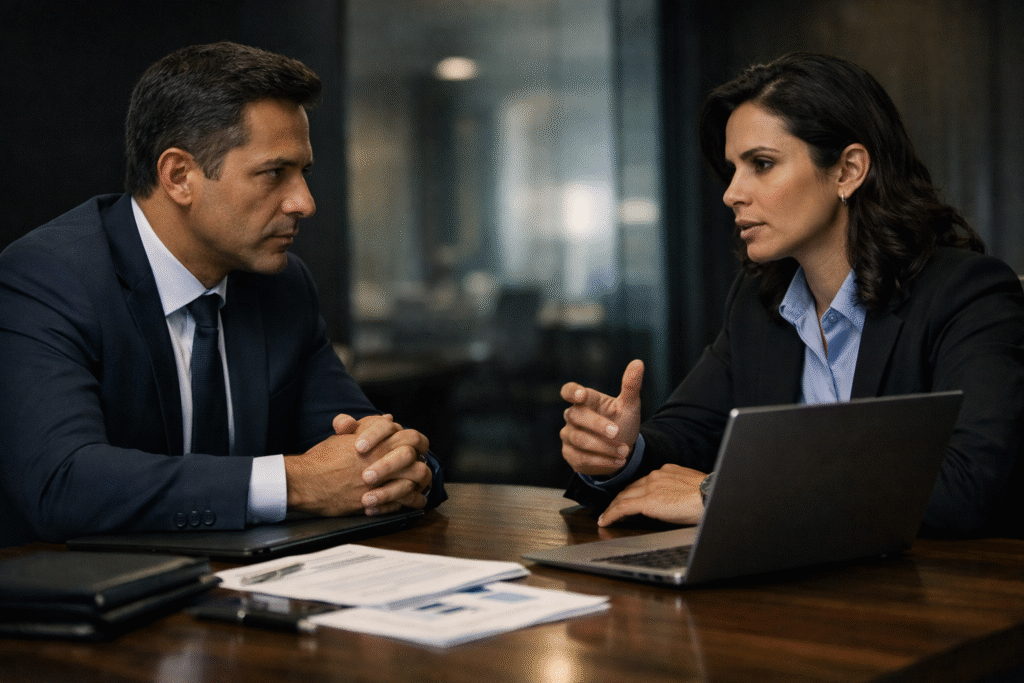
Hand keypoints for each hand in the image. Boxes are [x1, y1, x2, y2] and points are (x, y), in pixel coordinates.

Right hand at [285, 414, 431, 516]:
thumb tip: (387, 419)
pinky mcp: (375, 502)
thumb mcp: (344, 436)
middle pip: (418, 461)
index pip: (412, 438)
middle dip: (421, 464)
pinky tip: (409, 502)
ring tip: (419, 488)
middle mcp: (382, 462)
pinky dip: (409, 502)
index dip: (417, 443)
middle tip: (420, 469)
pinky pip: (402, 503)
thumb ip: (367, 427)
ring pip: (415, 481)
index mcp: (378, 444)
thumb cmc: (322, 458)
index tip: (416, 449)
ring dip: (419, 485)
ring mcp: (380, 483)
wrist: (305, 481)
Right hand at [560, 359, 643, 476]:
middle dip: (597, 425)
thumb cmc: (622, 422)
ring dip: (603, 447)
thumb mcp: (630, 405)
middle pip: (576, 417)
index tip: (581, 396)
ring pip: (579, 440)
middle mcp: (572, 417)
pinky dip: (601, 461)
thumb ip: (631, 385)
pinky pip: (581, 458)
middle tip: (617, 432)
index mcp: (585, 401)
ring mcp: (569, 436)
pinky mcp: (570, 455)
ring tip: (624, 452)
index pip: (569, 390)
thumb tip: (639, 362)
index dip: (572, 392)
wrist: (622, 450)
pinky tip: (618, 462)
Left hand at [598, 464, 706, 526]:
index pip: (643, 482)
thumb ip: (676, 490)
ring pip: (623, 496)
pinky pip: (623, 507)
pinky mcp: (648, 501)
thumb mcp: (689, 488)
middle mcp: (655, 476)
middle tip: (611, 509)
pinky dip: (611, 514)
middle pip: (630, 488)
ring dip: (613, 507)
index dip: (632, 492)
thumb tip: (672, 501)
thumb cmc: (707, 496)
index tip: (628, 499)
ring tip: (606, 517)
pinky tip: (605, 521)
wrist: (710, 496)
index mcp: (666, 472)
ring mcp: (650, 487)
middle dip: (619, 499)